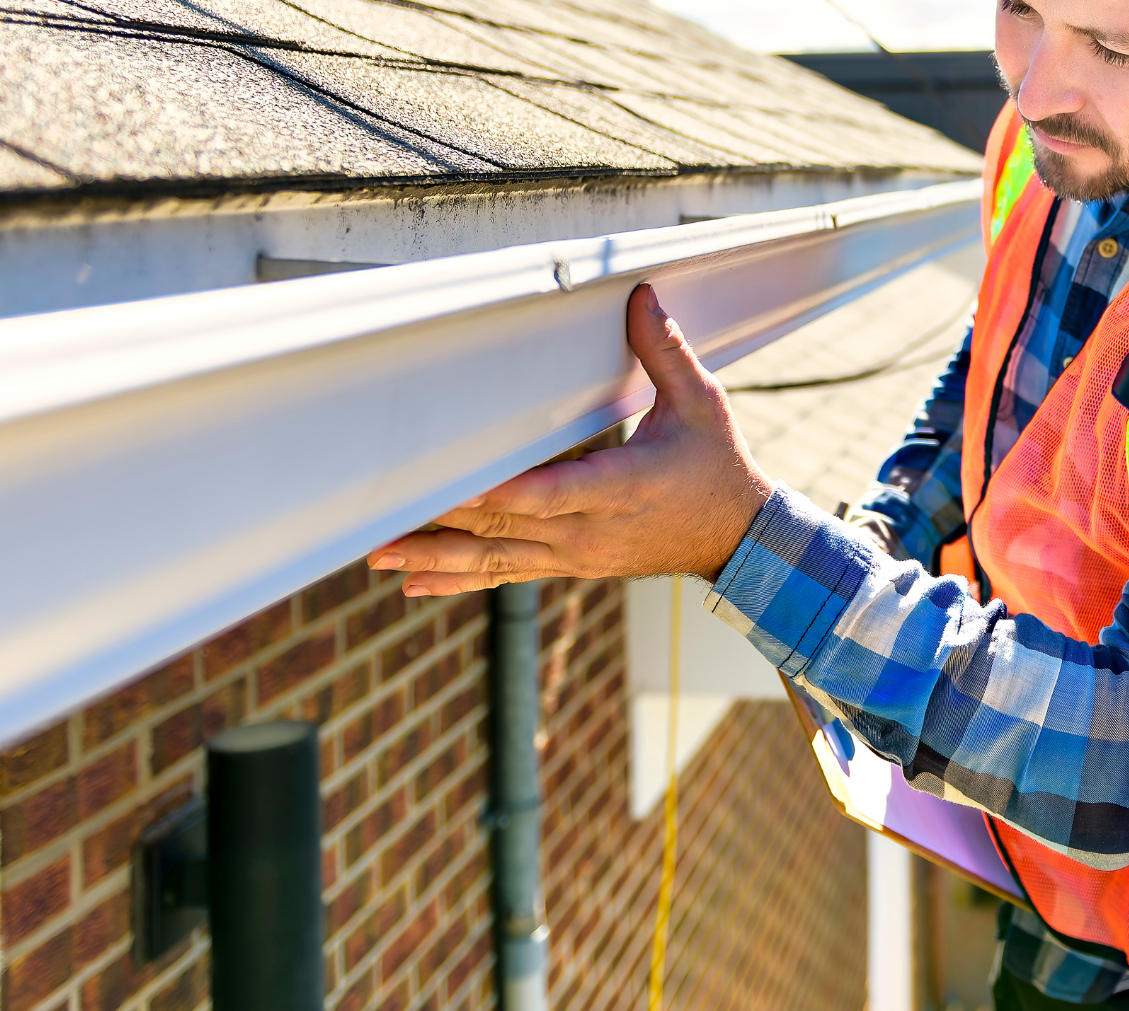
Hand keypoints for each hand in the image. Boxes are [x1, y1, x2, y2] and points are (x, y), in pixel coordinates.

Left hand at [367, 284, 772, 594]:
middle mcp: (591, 531)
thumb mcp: (703, 404)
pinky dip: (460, 580)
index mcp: (621, 487)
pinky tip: (415, 585)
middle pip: (505, 526)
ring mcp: (578, 555)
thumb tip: (639, 295)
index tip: (450, 488)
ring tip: (380, 555)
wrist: (738, 539)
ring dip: (436, 558)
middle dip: (442, 521)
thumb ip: (664, 351)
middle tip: (381, 516)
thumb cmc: (718, 467)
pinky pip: (508, 574)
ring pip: (496, 558)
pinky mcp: (571, 565)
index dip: (497, 492)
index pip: (548, 493)